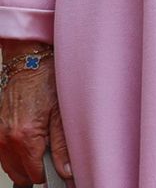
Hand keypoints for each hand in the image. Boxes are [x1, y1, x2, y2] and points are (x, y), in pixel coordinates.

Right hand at [0, 41, 66, 185]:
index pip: (34, 174)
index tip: (58, 173)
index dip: (48, 176)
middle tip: (51, 161)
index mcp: (25, 137)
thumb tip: (66, 170)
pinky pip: (2, 154)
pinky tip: (28, 144)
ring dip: (23, 164)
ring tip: (41, 150)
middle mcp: (7, 139)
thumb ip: (63, 146)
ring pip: (9, 166)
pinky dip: (14, 154)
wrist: (28, 64)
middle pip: (19, 174)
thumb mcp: (61, 115)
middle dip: (35, 172)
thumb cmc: (46, 83)